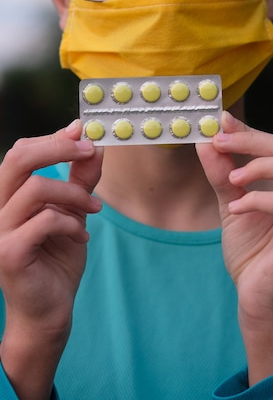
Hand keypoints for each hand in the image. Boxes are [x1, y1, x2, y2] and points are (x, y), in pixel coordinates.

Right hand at [0, 120, 102, 398]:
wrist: (49, 310)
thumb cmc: (57, 258)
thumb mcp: (75, 212)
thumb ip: (80, 180)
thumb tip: (93, 145)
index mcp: (9, 195)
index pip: (21, 152)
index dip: (53, 138)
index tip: (83, 131)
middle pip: (18, 158)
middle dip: (59, 148)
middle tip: (90, 150)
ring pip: (36, 188)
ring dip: (74, 194)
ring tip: (94, 210)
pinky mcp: (9, 253)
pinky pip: (45, 221)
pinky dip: (70, 223)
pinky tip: (81, 237)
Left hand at [197, 111, 272, 383]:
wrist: (259, 301)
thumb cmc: (251, 252)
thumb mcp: (232, 205)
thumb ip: (223, 174)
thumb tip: (206, 140)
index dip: (250, 132)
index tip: (219, 123)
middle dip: (252, 141)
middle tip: (218, 141)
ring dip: (258, 166)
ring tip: (230, 179)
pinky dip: (256, 198)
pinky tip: (236, 206)